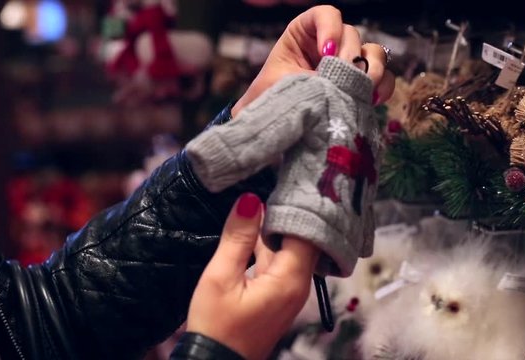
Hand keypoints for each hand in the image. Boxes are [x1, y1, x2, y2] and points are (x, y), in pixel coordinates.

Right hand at [186, 193, 318, 359]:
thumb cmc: (215, 327)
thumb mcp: (220, 277)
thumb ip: (237, 237)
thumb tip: (251, 200)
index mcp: (290, 279)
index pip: (308, 230)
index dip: (298, 204)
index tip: (288, 178)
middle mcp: (298, 284)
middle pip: (303, 238)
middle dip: (289, 212)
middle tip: (278, 179)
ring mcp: (290, 291)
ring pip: (290, 249)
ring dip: (277, 228)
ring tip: (265, 195)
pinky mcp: (279, 296)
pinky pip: (280, 262)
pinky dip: (270, 244)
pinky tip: (254, 228)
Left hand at [231, 5, 395, 115]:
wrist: (273, 128)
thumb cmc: (269, 101)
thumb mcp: (279, 85)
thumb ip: (304, 79)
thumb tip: (334, 85)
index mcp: (304, 34)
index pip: (324, 15)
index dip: (329, 28)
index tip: (325, 53)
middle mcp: (329, 45)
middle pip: (352, 34)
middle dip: (350, 54)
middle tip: (342, 75)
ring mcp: (348, 65)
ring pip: (373, 53)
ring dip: (372, 68)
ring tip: (363, 88)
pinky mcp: (361, 86)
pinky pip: (383, 79)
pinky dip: (382, 87)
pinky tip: (371, 100)